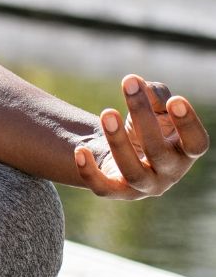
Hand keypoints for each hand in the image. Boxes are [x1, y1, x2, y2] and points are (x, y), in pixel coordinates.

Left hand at [72, 74, 208, 200]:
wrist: (126, 153)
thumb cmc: (147, 127)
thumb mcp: (155, 109)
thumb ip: (154, 95)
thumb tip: (137, 84)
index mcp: (185, 151)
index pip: (196, 143)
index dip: (188, 124)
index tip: (176, 100)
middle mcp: (170, 173)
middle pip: (158, 152)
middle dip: (144, 120)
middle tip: (129, 88)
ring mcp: (145, 186)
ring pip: (132, 171)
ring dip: (118, 141)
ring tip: (108, 112)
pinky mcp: (118, 192)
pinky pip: (104, 188)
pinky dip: (90, 171)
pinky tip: (80, 150)